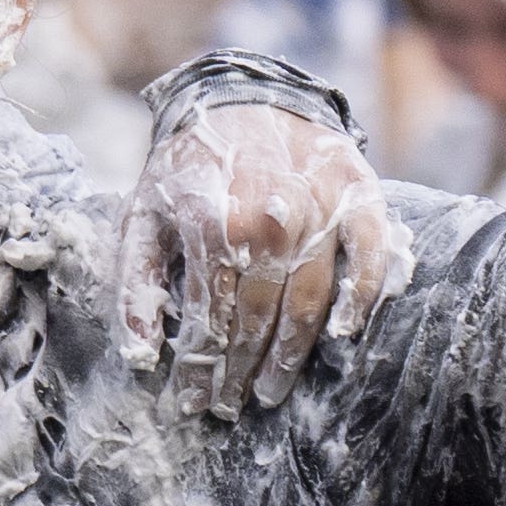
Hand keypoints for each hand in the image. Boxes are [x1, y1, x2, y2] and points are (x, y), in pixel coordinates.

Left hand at [117, 96, 408, 414]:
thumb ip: (137, 285)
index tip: (189, 404)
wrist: (244, 98)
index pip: (208, 320)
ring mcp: (317, 210)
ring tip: (270, 389)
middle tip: (230, 407)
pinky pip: (368, 259)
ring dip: (291, 356)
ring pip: (308, 303)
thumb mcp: (142, 217)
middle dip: (238, 372)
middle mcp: (267, 221)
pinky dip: (360, 300)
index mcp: (211, 224)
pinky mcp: (356, 197)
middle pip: (257, 321)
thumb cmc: (188, 167)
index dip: (198, 370)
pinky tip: (342, 334)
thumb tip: (141, 358)